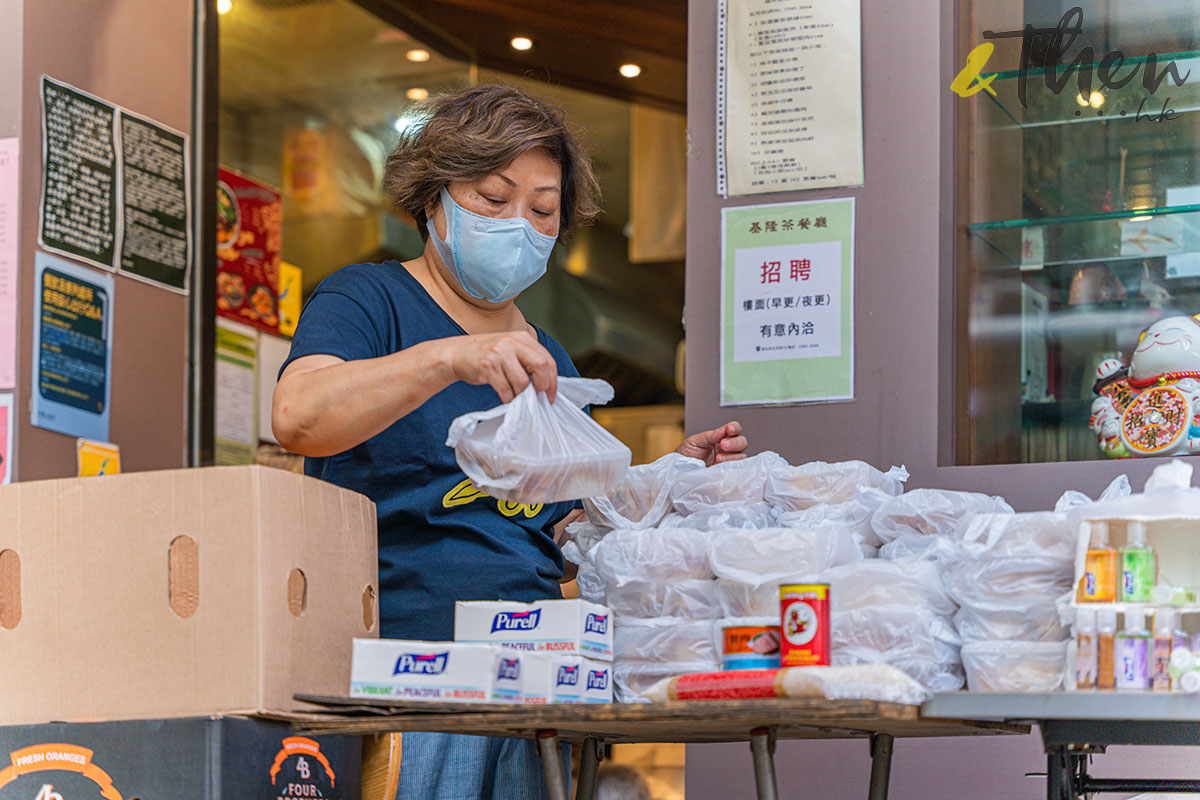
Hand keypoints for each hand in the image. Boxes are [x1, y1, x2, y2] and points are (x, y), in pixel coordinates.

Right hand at [438, 330, 557, 402]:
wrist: (457, 354)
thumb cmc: (487, 355)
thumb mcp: (511, 349)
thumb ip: (528, 360)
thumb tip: (547, 384)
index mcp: (522, 338)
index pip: (547, 359)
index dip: (553, 380)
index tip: (551, 395)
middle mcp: (511, 342)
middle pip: (541, 366)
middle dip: (542, 386)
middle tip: (536, 396)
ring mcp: (499, 354)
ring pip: (522, 382)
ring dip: (520, 395)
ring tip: (512, 393)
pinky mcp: (488, 367)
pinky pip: (506, 390)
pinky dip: (507, 398)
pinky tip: (503, 394)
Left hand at [677, 421, 747, 465]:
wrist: (679, 471)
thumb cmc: (685, 455)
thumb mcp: (694, 441)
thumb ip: (709, 436)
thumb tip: (722, 431)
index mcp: (720, 437)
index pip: (734, 429)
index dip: (734, 428)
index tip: (729, 429)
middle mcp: (726, 448)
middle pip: (742, 442)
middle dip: (734, 442)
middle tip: (723, 444)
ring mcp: (727, 461)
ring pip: (741, 456)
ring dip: (732, 456)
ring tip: (718, 458)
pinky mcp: (726, 473)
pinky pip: (736, 469)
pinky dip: (731, 466)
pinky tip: (721, 465)